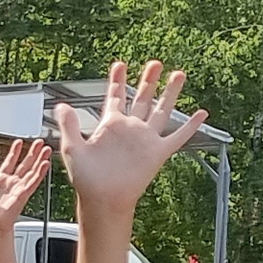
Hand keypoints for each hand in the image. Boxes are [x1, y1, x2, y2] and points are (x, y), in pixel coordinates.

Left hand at [0, 139, 52, 244]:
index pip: (9, 163)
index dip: (14, 152)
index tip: (19, 142)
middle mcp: (12, 183)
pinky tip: (45, 164)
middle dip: (32, 153)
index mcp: (0, 181)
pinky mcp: (23, 195)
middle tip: (40, 142)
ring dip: (39, 160)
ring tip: (47, 149)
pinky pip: (33, 182)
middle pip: (25, 165)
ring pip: (32, 171)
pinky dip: (40, 173)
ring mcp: (19, 188)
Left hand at [57, 60, 207, 207]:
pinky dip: (191, 126)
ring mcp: (146, 139)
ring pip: (162, 110)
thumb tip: (61, 106)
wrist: (103, 199)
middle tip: (155, 63)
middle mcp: (131, 129)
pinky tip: (201, 114)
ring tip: (178, 74)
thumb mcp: (73, 149)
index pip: (115, 96)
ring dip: (170, 93)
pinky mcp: (158, 152)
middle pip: (142, 98)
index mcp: (111, 125)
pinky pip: (178, 136)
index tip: (120, 64)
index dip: (117, 80)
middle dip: (148, 80)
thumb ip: (69, 126)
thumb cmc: (87, 180)